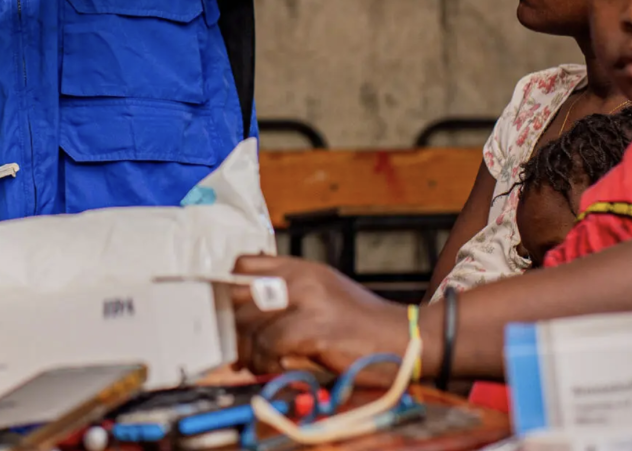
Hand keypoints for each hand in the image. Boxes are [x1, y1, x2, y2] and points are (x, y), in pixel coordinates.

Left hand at [233, 255, 407, 375]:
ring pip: (249, 324)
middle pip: (238, 296)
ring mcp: (308, 301)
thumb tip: (241, 322)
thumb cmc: (360, 326)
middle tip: (236, 349)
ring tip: (256, 363)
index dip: (226, 291)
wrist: (405, 338)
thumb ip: (284, 298)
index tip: (226, 315)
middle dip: (231, 327)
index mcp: (300, 268)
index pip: (242, 265)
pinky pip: (270, 346)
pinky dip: (266, 362)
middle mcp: (300, 278)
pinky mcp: (315, 329)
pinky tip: (278, 366)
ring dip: (247, 350)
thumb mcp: (321, 295)